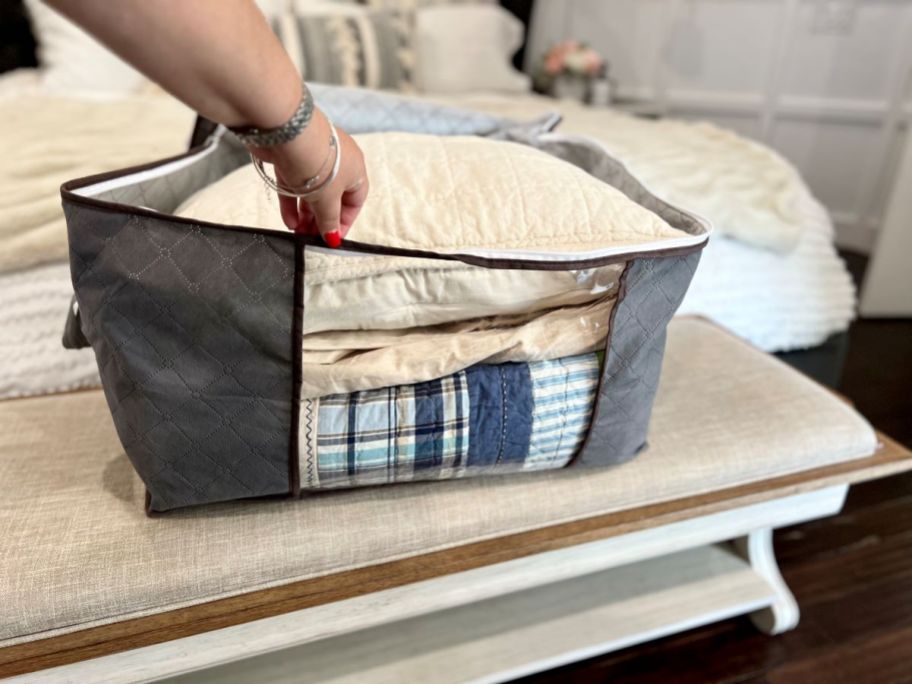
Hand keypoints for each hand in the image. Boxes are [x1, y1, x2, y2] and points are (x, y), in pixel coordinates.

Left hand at [250, 109, 367, 246]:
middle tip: (310, 238)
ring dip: (305, 214)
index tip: (332, 239)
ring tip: (297, 233)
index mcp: (356, 169)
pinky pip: (294, 184)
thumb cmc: (319, 165)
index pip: (355, 201)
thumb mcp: (328, 200)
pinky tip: (288, 221)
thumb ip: (330, 221)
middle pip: (331, 197)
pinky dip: (291, 202)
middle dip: (321, 220)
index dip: (344, 222)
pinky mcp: (291, 156)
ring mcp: (313, 158)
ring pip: (311, 191)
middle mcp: (337, 162)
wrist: (288, 131)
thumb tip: (333, 239)